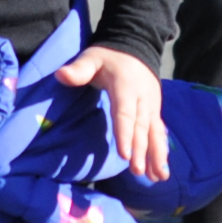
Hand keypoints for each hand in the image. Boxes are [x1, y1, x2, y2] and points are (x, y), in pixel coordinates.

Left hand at [54, 45, 169, 181]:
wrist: (136, 45)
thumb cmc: (108, 57)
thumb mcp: (92, 57)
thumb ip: (78, 69)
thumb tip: (60, 75)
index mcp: (125, 86)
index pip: (125, 113)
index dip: (125, 133)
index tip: (124, 154)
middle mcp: (142, 98)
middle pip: (141, 127)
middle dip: (141, 150)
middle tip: (137, 171)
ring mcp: (151, 105)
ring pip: (154, 132)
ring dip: (156, 155)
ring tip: (157, 177)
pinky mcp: (155, 111)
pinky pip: (158, 132)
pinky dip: (161, 151)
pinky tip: (161, 171)